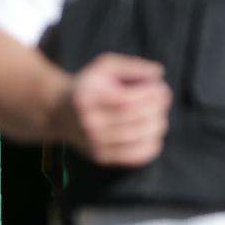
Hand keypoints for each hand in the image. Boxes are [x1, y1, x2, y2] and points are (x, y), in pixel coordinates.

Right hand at [52, 53, 171, 167]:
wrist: (60, 112)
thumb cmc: (88, 85)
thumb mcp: (105, 67)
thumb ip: (132, 66)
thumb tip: (158, 73)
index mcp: (87, 97)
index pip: (125, 100)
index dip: (149, 95)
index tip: (160, 87)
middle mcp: (89, 123)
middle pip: (133, 120)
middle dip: (156, 109)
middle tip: (164, 99)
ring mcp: (94, 143)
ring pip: (136, 139)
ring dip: (157, 126)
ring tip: (160, 115)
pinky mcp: (101, 157)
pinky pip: (134, 157)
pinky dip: (151, 147)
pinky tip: (155, 135)